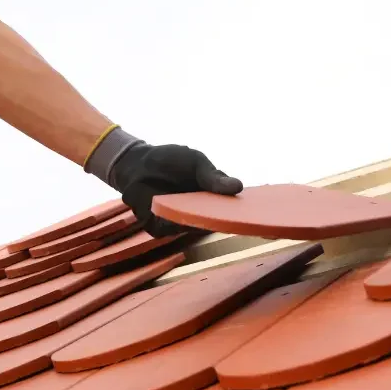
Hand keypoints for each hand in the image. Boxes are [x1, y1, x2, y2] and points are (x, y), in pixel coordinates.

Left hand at [110, 143, 243, 236]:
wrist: (136, 162)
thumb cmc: (169, 160)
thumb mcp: (195, 162)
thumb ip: (213, 176)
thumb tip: (238, 187)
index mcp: (210, 199)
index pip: (230, 209)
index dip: (241, 212)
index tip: (254, 212)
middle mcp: (197, 214)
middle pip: (215, 222)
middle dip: (224, 219)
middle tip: (236, 215)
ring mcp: (179, 223)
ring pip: (195, 227)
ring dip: (201, 220)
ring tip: (211, 213)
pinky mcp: (160, 228)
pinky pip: (173, 228)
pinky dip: (178, 222)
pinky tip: (183, 215)